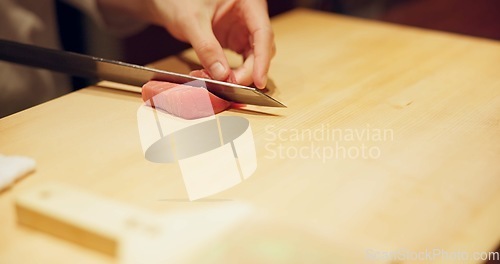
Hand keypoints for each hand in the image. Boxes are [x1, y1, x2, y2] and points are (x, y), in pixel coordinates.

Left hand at [98, 0, 274, 87]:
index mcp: (249, 3)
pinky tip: (218, 77)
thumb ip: (207, 47)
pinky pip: (241, 60)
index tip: (258, 81)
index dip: (262, 59)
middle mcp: (250, 16)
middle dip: (249, 70)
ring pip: (253, 57)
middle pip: (261, 48)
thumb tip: (222, 75)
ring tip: (222, 82)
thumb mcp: (192, 21)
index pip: (263, 33)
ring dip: (240, 74)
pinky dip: (231, 72)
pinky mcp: (235, 40)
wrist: (167, 1)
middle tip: (231, 85)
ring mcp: (244, 29)